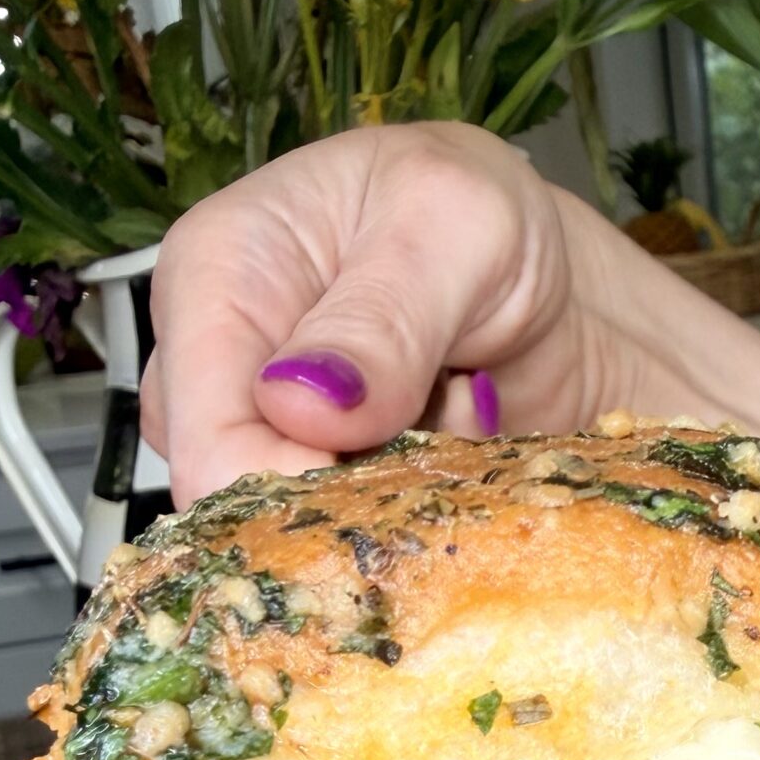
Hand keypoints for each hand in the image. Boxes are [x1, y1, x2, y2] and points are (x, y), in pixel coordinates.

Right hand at [139, 122, 739, 505]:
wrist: (556, 279)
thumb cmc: (481, 217)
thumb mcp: (452, 225)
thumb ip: (382, 319)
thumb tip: (297, 406)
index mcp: (216, 278)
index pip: (203, 442)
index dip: (283, 489)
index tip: (378, 479)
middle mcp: (228, 372)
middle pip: (241, 504)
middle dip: (353, 495)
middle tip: (440, 423)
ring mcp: (278, 440)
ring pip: (312, 532)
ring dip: (400, 499)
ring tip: (459, 411)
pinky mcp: (335, 490)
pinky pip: (365, 542)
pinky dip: (422, 512)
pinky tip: (460, 444)